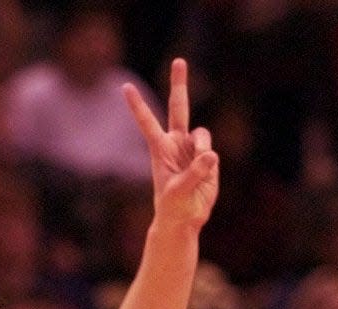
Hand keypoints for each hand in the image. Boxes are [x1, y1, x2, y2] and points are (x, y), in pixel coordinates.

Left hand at [123, 58, 217, 230]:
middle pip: (179, 107)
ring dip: (203, 148)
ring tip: (200, 169)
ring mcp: (192, 148)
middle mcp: (176, 143)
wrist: (185, 219)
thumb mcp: (179, 191)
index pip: (148, 122)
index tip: (125, 87)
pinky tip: (205, 173)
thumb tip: (210, 154)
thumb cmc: (173, 207)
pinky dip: (211, 160)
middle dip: (179, 84)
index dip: (138, 105)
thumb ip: (195, 172)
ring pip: (202, 134)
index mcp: (160, 149)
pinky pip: (212, 149)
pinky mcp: (207, 157)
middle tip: (179, 61)